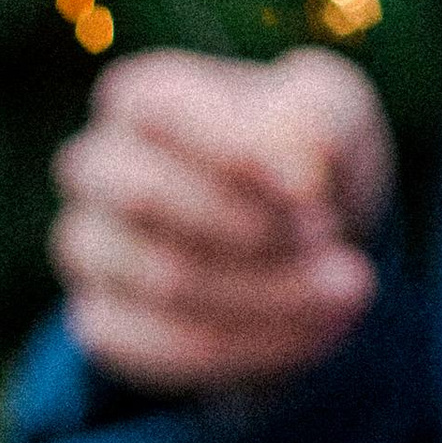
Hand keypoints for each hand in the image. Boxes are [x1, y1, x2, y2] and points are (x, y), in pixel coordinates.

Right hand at [50, 46, 394, 400]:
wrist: (312, 238)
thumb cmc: (313, 151)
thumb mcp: (338, 112)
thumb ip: (318, 123)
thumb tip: (301, 172)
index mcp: (144, 95)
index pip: (159, 107)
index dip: (239, 149)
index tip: (315, 190)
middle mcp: (98, 166)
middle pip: (147, 196)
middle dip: (255, 227)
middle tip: (335, 240)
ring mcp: (90, 248)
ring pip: (166, 281)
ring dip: (273, 291)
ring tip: (351, 289)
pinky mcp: (104, 324)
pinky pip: (166, 347)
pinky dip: (256, 344)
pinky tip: (320, 330)